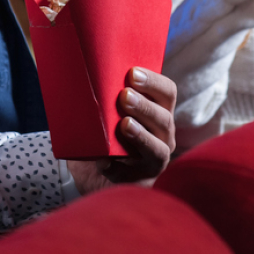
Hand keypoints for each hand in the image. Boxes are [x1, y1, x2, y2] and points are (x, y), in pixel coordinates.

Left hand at [67, 67, 175, 192]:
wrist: (96, 167)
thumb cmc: (106, 128)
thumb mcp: (110, 108)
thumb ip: (109, 95)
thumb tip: (86, 74)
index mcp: (160, 110)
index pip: (167, 92)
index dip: (153, 82)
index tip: (132, 73)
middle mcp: (164, 134)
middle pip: (164, 119)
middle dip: (144, 106)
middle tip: (124, 96)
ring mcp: (155, 159)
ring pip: (158, 149)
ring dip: (140, 135)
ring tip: (124, 124)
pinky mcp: (139, 180)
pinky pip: (132, 175)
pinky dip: (116, 167)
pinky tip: (103, 161)